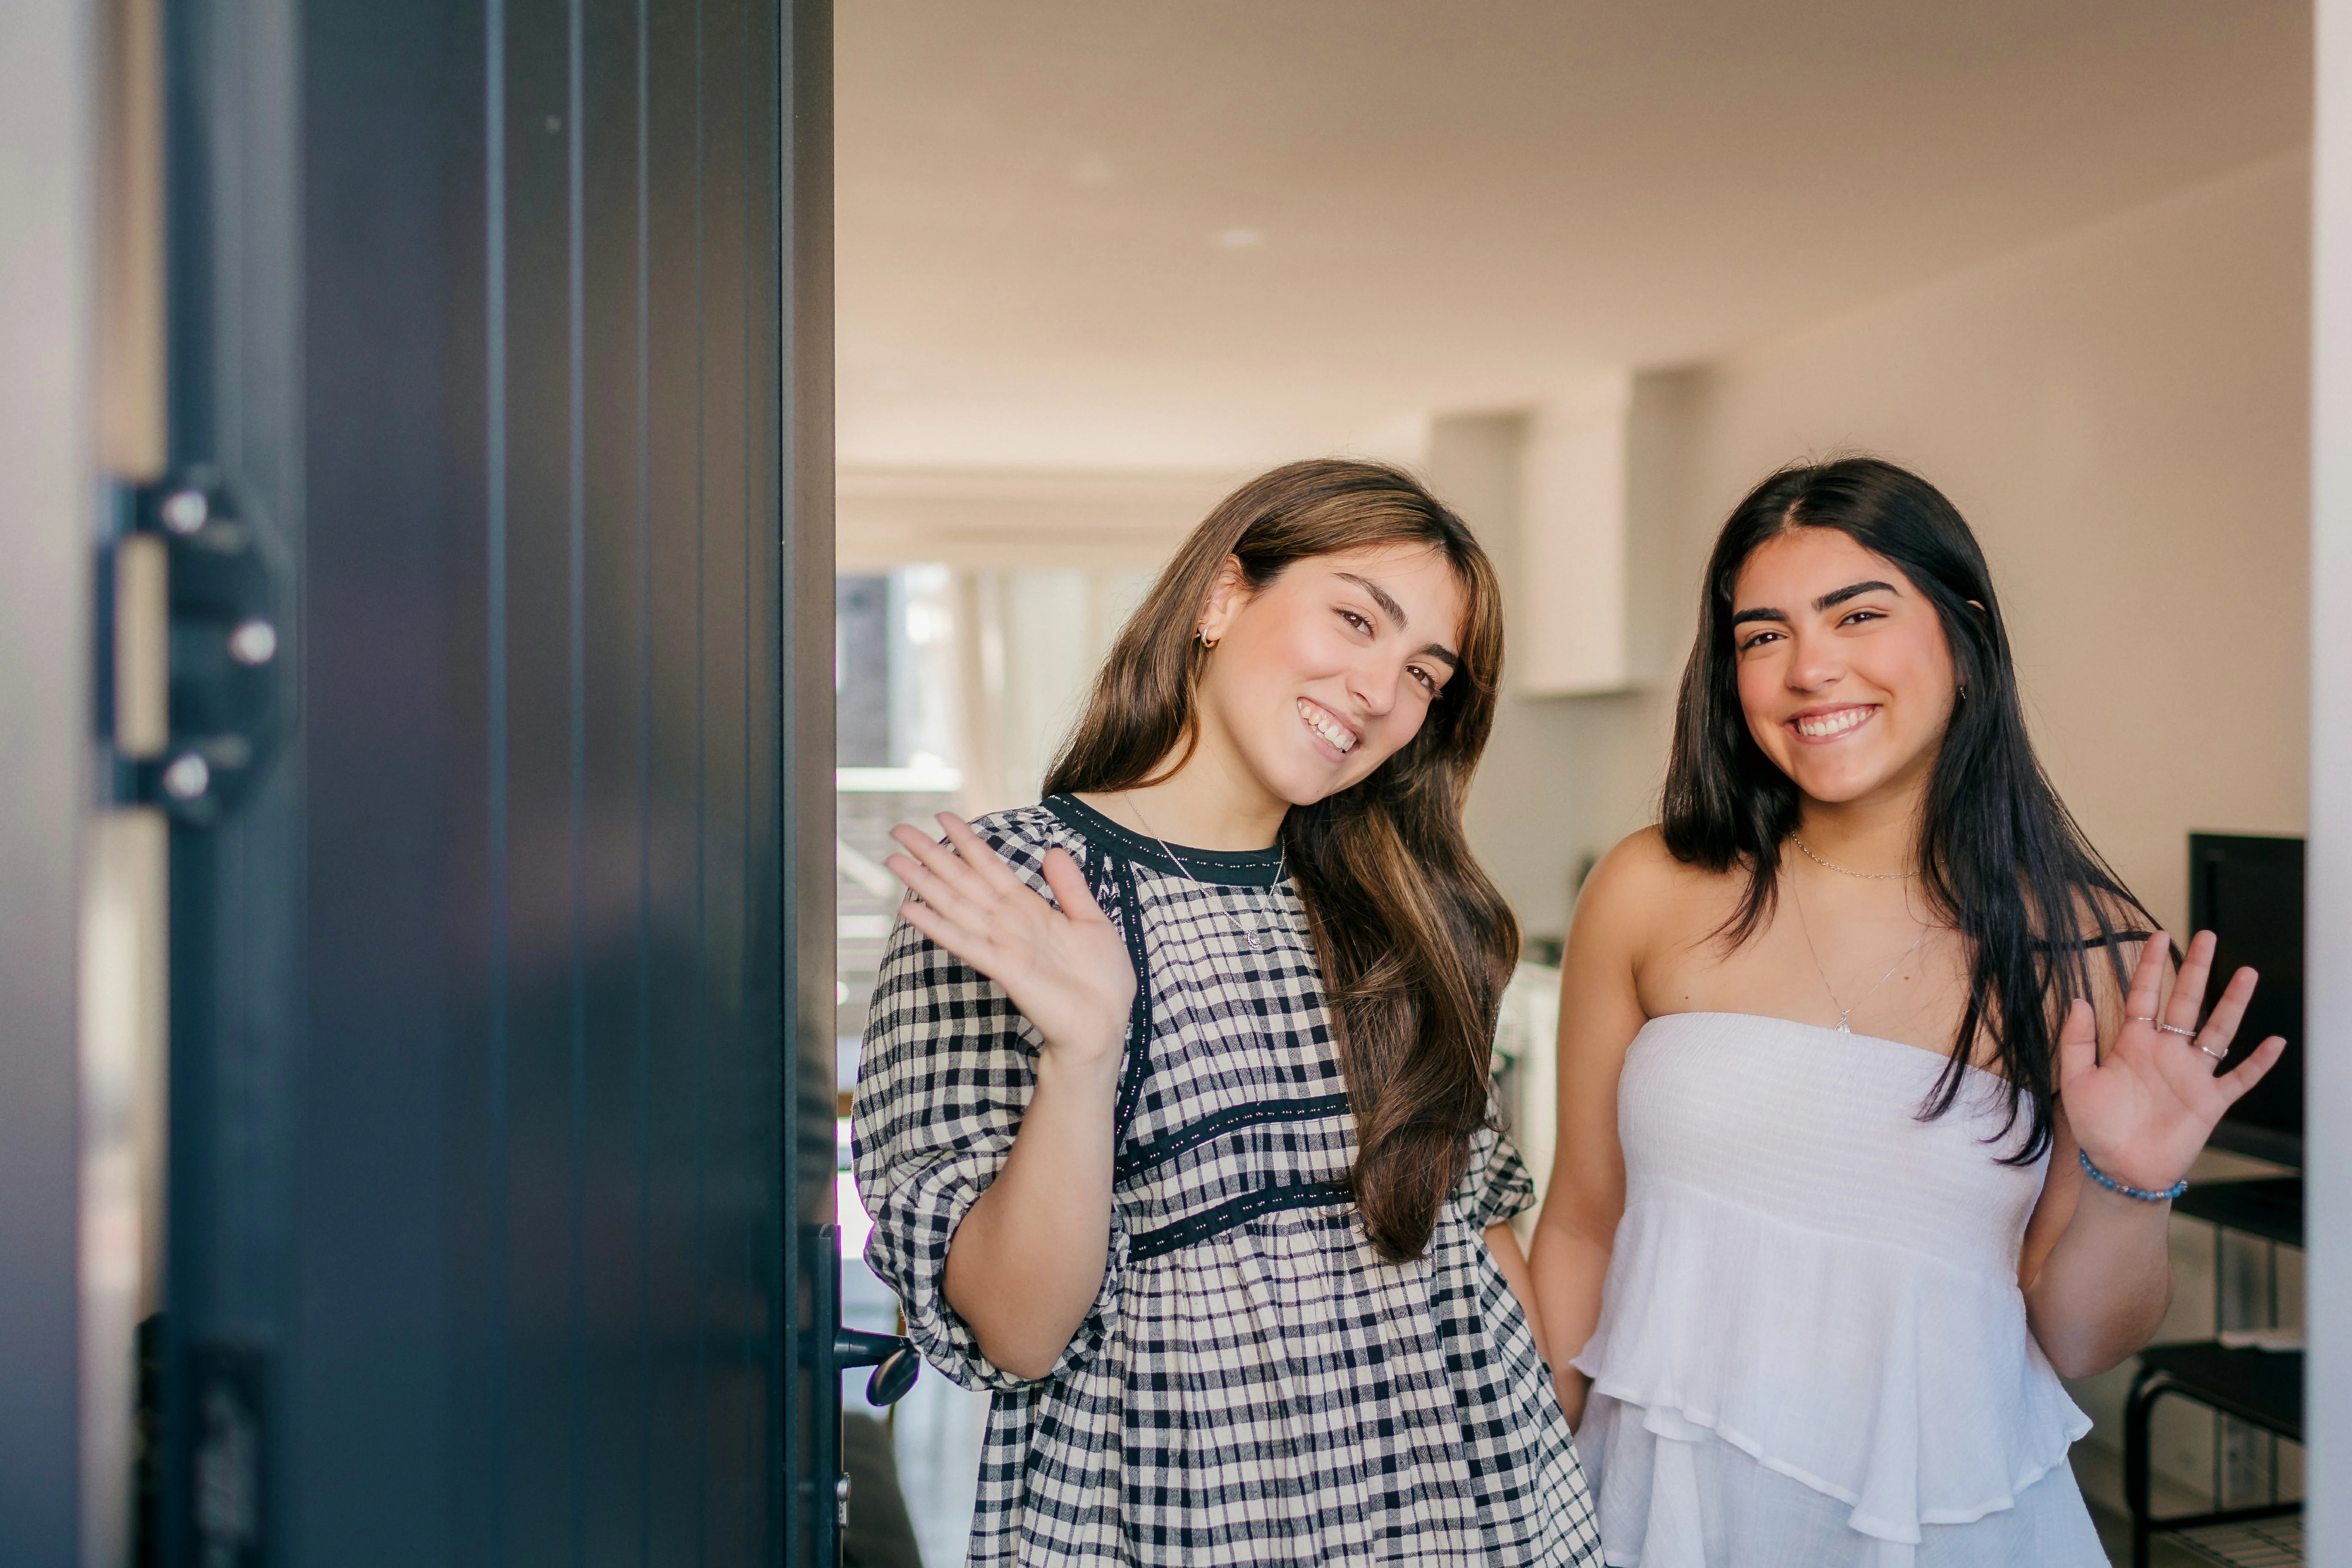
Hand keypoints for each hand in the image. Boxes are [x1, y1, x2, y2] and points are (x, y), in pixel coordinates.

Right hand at [885, 814, 1135, 1067]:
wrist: (1106, 1024)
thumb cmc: (1102, 981)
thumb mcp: (1092, 921)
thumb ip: (1070, 887)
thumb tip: (1054, 849)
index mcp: (1030, 911)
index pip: (991, 868)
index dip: (967, 842)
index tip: (943, 816)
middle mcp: (1010, 925)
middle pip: (964, 882)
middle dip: (932, 855)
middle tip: (898, 830)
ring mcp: (1004, 946)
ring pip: (957, 906)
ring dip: (924, 884)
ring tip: (894, 862)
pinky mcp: (1006, 970)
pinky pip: (968, 944)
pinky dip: (939, 928)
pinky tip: (911, 911)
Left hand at [2057, 930, 2286, 1192]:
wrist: (2120, 1168)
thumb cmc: (2096, 1127)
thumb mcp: (2076, 1081)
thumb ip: (2076, 1041)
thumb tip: (2078, 1000)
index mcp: (2132, 1043)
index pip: (2143, 995)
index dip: (2150, 966)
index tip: (2156, 935)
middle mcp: (2165, 1052)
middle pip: (2186, 1002)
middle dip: (2196, 969)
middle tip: (2207, 937)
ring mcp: (2190, 1074)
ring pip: (2217, 1030)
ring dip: (2232, 1003)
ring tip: (2246, 973)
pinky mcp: (2210, 1100)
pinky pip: (2240, 1077)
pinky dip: (2258, 1062)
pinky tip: (2273, 1042)